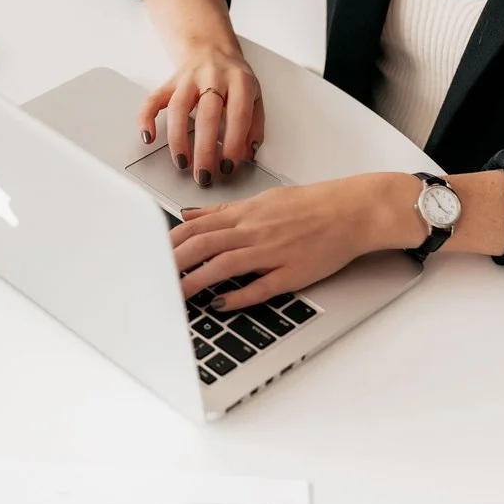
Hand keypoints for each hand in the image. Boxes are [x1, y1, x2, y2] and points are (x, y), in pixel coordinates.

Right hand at [137, 42, 264, 186]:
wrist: (211, 47)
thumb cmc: (234, 77)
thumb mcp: (254, 95)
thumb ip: (254, 124)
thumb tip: (248, 154)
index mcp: (240, 81)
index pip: (238, 114)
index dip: (234, 143)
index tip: (229, 166)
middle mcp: (213, 77)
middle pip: (207, 114)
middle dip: (204, 149)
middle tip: (204, 174)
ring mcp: (188, 78)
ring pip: (178, 108)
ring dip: (178, 139)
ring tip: (182, 162)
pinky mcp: (169, 82)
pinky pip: (153, 99)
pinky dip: (146, 118)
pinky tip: (149, 137)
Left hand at [171, 174, 415, 308]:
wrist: (353, 210)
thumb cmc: (310, 205)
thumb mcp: (262, 200)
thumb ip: (222, 212)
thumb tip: (189, 214)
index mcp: (246, 213)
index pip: (197, 227)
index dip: (170, 242)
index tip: (151, 253)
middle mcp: (255, 231)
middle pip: (204, 245)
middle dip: (174, 262)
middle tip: (153, 276)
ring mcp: (274, 252)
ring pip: (225, 265)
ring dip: (197, 280)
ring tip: (176, 294)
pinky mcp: (293, 273)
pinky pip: (261, 287)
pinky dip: (238, 296)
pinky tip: (220, 304)